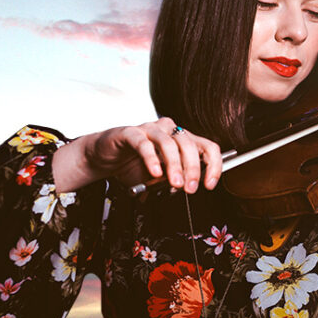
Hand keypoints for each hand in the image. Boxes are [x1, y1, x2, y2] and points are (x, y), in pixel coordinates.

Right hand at [52, 117, 222, 193]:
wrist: (104, 158)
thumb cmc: (133, 165)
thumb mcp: (160, 178)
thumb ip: (174, 179)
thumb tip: (188, 185)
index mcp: (181, 139)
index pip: (206, 146)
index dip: (213, 165)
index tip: (210, 184)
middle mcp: (168, 130)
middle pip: (189, 144)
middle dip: (193, 168)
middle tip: (191, 187)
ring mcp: (149, 129)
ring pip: (169, 143)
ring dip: (175, 165)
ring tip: (175, 183)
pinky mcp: (130, 133)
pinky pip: (144, 143)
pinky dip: (151, 159)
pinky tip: (154, 173)